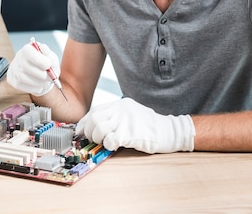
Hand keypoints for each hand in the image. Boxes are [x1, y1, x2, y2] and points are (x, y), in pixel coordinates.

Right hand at [7, 42, 59, 95]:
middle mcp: (18, 57)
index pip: (29, 52)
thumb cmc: (46, 63)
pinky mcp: (12, 79)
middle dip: (40, 74)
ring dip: (37, 82)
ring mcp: (13, 68)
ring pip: (22, 78)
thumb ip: (49, 55)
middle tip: (50, 77)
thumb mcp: (51, 57)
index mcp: (27, 49)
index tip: (49, 65)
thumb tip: (44, 50)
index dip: (39, 60)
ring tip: (44, 82)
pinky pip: (20, 85)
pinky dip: (32, 87)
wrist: (39, 71)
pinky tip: (38, 85)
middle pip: (25, 66)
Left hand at [76, 98, 194, 153]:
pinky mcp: (129, 133)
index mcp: (120, 104)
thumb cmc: (150, 126)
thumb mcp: (132, 114)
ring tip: (106, 143)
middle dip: (89, 132)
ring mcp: (125, 121)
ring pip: (99, 129)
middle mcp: (121, 110)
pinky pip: (110, 140)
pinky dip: (108, 145)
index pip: (95, 111)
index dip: (84, 123)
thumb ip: (116, 117)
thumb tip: (96, 127)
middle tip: (94, 140)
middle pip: (94, 119)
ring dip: (98, 139)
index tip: (80, 132)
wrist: (170, 131)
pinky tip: (115, 146)